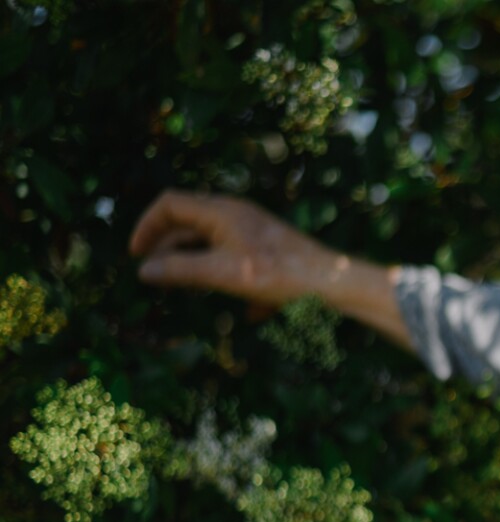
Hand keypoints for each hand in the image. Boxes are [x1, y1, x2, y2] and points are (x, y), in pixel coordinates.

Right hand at [129, 190, 332, 305]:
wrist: (330, 280)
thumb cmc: (278, 274)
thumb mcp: (223, 273)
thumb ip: (181, 270)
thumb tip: (144, 271)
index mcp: (221, 210)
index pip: (170, 204)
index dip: (147, 226)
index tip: (136, 255)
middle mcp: (235, 212)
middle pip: (187, 220)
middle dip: (165, 244)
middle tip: (151, 272)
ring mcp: (252, 227)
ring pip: (208, 237)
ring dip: (189, 258)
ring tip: (179, 284)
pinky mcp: (266, 245)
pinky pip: (230, 251)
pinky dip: (217, 267)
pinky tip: (235, 306)